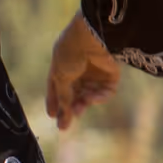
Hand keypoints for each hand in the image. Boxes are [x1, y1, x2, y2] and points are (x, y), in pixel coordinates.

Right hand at [45, 15, 120, 131]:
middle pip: (73, 95)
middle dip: (69, 109)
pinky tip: (91, 98)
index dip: (54, 101)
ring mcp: (95, 73)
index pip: (57, 87)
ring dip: (83, 104)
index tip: (51, 115)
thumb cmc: (71, 52)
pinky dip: (98, 97)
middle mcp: (79, 70)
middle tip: (63, 125)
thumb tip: (62, 113)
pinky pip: (104, 92)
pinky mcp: (111, 75)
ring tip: (78, 110)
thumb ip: (63, 95)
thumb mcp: (61, 76)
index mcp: (63, 66)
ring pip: (88, 96)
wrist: (92, 37)